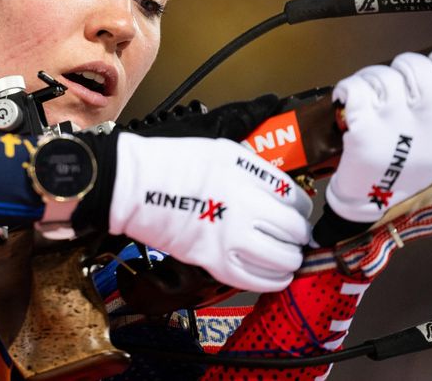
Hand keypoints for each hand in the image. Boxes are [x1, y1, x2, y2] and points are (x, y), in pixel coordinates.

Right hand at [109, 134, 312, 291]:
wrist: (131, 184)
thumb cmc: (167, 164)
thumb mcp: (218, 151)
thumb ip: (250, 169)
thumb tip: (272, 189)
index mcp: (247, 173)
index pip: (295, 198)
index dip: (300, 210)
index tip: (294, 214)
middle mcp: (245, 204)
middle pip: (294, 229)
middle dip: (297, 235)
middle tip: (290, 237)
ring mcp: (230, 235)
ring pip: (284, 258)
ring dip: (288, 259)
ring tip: (282, 256)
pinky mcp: (214, 260)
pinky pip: (258, 280)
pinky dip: (272, 280)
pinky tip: (271, 274)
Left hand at [325, 50, 431, 223]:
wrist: (371, 201)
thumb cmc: (404, 166)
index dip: (431, 65)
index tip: (425, 69)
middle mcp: (429, 118)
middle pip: (412, 65)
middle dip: (396, 70)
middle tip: (388, 87)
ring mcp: (396, 122)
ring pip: (380, 75)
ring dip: (368, 80)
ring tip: (366, 96)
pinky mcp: (365, 128)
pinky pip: (355, 89)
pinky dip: (347, 88)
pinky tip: (345, 98)